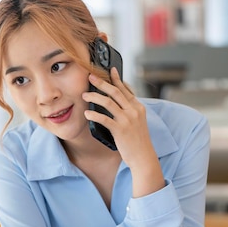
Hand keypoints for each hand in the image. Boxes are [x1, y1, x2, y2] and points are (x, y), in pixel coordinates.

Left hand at [83, 68, 164, 197]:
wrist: (143, 157)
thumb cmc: (137, 141)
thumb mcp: (137, 122)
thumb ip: (129, 111)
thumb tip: (115, 103)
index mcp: (138, 107)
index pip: (126, 89)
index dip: (117, 79)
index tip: (109, 70)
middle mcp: (134, 111)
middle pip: (115, 92)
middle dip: (101, 82)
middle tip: (90, 76)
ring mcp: (127, 120)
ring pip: (108, 102)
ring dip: (94, 97)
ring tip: (84, 95)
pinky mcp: (120, 130)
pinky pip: (104, 119)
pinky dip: (94, 114)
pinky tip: (87, 113)